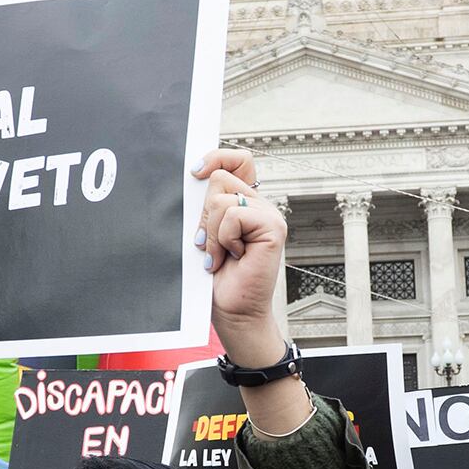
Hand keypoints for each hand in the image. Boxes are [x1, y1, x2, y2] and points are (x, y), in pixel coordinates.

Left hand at [190, 150, 287, 366]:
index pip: (238, 159)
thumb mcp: (204, 234)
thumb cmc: (217, 278)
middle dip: (204, 213)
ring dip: (212, 232)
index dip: (217, 157)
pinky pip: (233, 216)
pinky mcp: (274, 228)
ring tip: (220, 255)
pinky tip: (233, 257)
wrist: (232, 311)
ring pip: (222, 199)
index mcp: (245, 203)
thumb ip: (205, 207)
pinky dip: (223, 239)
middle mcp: (260, 205)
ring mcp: (270, 215)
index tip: (194, 173)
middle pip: (220, 178)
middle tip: (208, 243)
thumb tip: (194, 178)